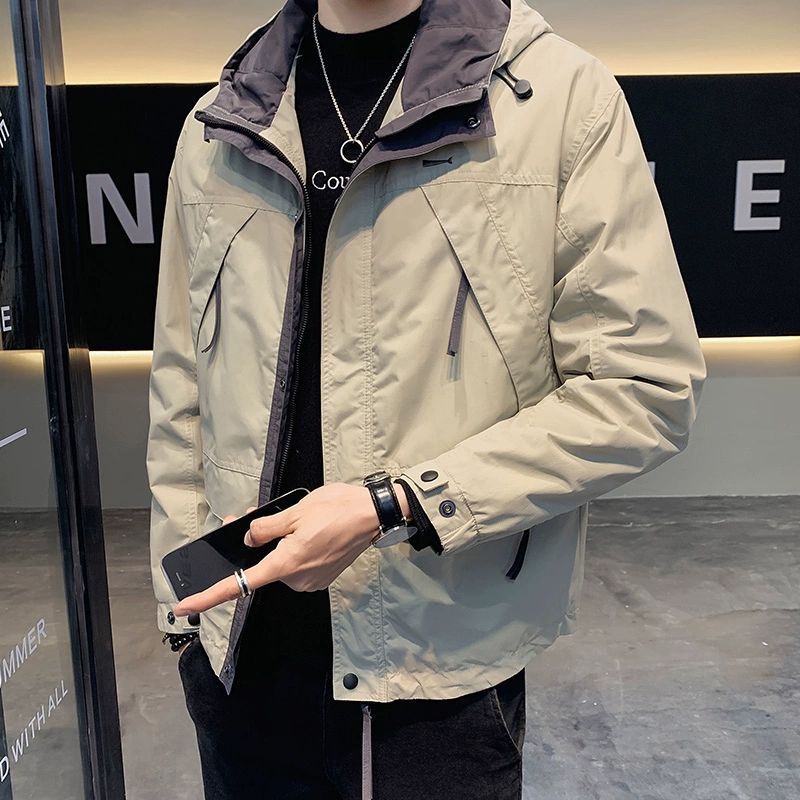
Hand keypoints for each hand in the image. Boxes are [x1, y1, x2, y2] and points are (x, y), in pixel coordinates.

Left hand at [172, 482, 408, 616]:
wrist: (373, 514)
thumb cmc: (336, 508)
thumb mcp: (294, 511)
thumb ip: (265, 528)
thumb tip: (248, 539)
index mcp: (285, 563)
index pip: (239, 584)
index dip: (209, 597)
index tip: (185, 607)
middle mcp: (297, 578)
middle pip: (264, 567)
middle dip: (257, 548)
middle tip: (255, 519)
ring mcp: (311, 580)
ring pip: (282, 565)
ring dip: (280, 547)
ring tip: (298, 522)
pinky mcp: (323, 577)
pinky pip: (298, 566)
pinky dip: (296, 552)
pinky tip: (310, 533)